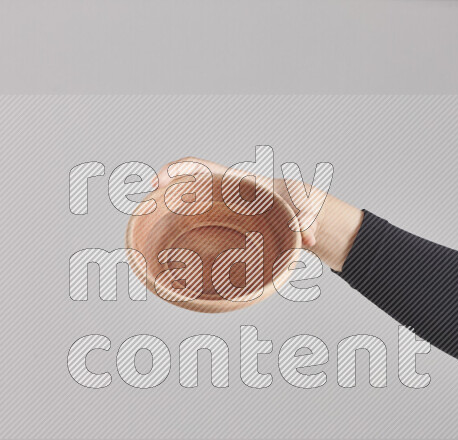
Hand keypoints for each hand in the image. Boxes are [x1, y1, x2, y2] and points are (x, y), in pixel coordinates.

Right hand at [153, 156, 320, 247]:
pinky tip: (176, 254)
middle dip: (165, 189)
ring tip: (152, 228)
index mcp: (238, 182)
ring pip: (189, 209)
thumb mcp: (304, 206)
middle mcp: (224, 194)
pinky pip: (201, 229)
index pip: (202, 168)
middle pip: (186, 185)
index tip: (160, 179)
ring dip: (171, 215)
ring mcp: (221, 211)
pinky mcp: (223, 228)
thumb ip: (307, 219)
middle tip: (148, 200)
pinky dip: (187, 237)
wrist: (299, 210)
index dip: (178, 170)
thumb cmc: (298, 203)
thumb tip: (309, 240)